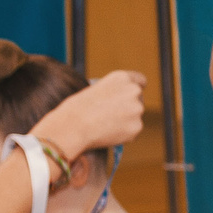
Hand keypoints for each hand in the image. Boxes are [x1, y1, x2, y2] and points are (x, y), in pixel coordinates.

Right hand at [32, 70, 147, 158]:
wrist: (73, 126)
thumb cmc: (76, 109)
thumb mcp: (95, 91)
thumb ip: (113, 94)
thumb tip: (121, 106)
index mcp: (122, 77)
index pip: (140, 81)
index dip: (136, 89)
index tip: (133, 95)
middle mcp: (133, 90)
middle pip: (138, 100)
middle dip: (128, 108)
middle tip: (112, 116)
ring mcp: (137, 109)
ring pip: (134, 117)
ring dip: (124, 122)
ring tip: (103, 125)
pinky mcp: (137, 126)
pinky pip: (132, 132)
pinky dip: (122, 134)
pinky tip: (107, 133)